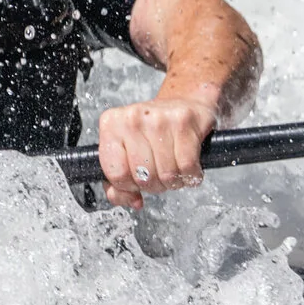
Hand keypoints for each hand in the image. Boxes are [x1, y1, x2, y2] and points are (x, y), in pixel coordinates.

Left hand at [95, 94, 216, 208]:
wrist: (184, 104)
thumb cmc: (153, 131)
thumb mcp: (128, 151)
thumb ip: (118, 183)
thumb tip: (133, 201)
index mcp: (111, 125)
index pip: (116, 174)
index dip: (129, 186)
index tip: (137, 181)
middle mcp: (132, 118)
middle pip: (143, 178)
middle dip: (155, 185)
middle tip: (159, 175)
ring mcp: (158, 119)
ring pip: (166, 175)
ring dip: (174, 181)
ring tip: (174, 169)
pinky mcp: (184, 121)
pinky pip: (187, 167)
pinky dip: (191, 175)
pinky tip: (189, 167)